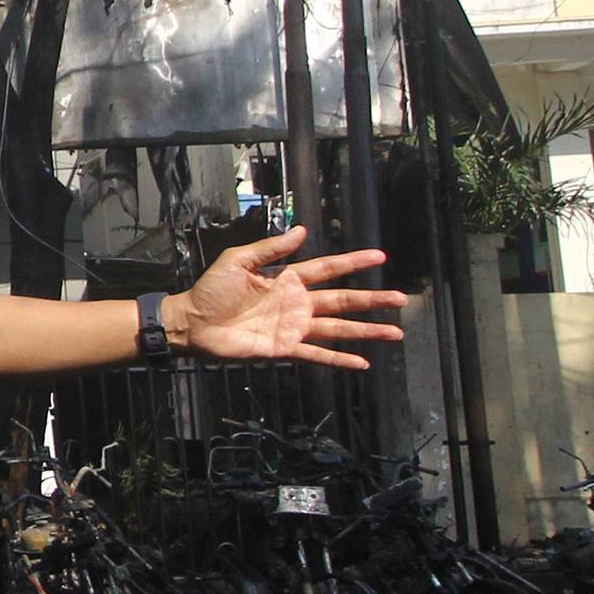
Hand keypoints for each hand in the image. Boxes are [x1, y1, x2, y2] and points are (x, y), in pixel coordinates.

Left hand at [169, 226, 405, 371]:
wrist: (192, 323)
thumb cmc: (211, 290)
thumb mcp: (238, 260)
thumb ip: (271, 248)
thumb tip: (302, 230)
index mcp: (288, 279)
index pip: (328, 268)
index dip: (353, 262)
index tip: (379, 256)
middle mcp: (297, 303)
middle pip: (343, 301)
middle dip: (372, 300)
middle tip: (401, 299)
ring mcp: (294, 327)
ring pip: (338, 329)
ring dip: (366, 331)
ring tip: (394, 332)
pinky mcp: (284, 349)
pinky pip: (317, 354)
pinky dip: (339, 360)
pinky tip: (362, 363)